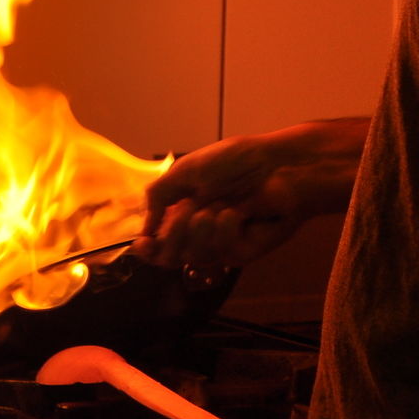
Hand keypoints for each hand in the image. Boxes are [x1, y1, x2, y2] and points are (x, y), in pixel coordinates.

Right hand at [134, 134, 308, 270]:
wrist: (276, 164)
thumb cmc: (235, 161)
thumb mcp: (187, 170)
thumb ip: (158, 196)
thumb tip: (144, 229)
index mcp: (184, 213)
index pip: (159, 244)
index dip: (147, 250)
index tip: (142, 244)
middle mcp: (201, 234)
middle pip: (170, 257)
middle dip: (176, 230)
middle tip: (190, 207)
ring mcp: (222, 245)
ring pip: (193, 254)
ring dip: (203, 222)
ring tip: (222, 202)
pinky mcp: (244, 253)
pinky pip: (222, 248)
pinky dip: (227, 224)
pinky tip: (241, 211)